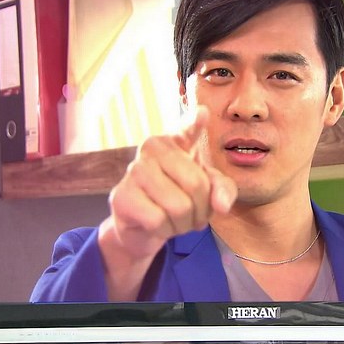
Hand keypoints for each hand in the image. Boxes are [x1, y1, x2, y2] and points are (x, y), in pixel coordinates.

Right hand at [98, 106, 236, 299]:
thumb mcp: (209, 194)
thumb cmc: (178, 200)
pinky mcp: (121, 195)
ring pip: (178, 206)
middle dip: (201, 211)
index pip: (188, 129)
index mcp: (175, 141)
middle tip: (193, 216)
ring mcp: (134, 170)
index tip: (202, 113)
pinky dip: (164, 231)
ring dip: (183, 224)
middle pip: (196, 184)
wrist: (143, 229)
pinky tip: (157, 226)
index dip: (195, 123)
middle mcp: (152, 147)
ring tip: (176, 221)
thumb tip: (221, 205)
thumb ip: (222, 192)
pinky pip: (157, 220)